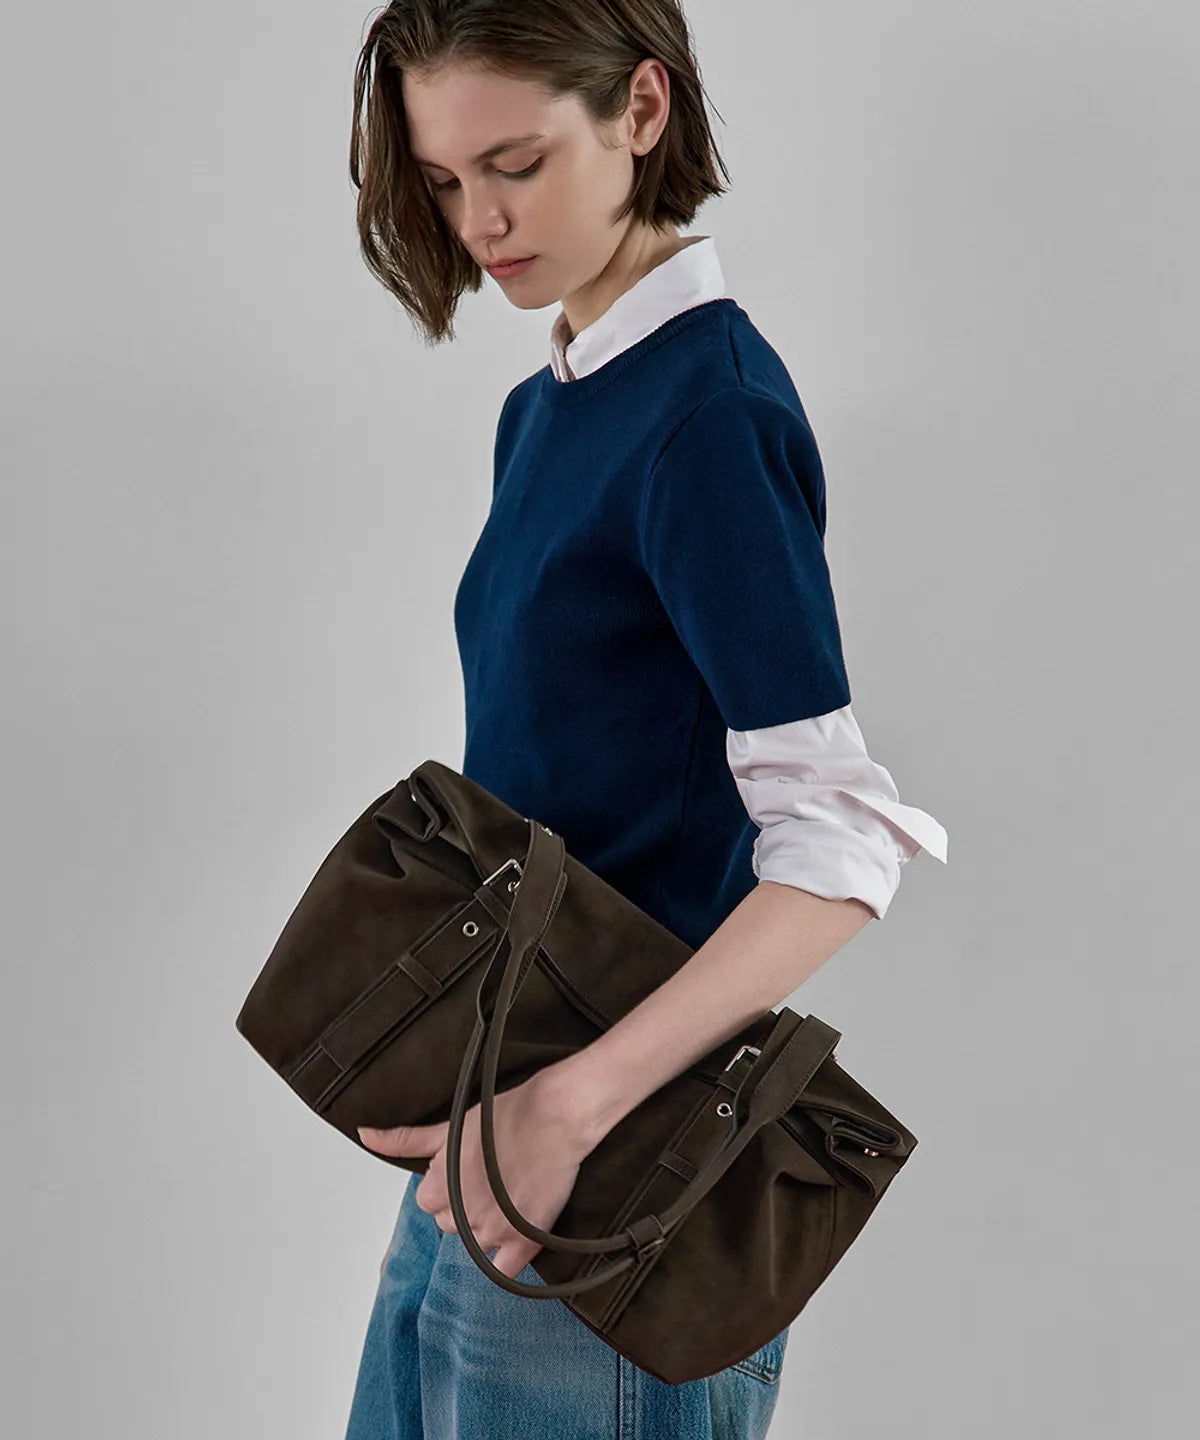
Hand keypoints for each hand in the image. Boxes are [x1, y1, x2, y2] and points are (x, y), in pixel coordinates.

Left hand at [358, 1069, 593, 1279]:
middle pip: (452, 1226)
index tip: (470, 1173)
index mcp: (437, 1187)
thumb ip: (404, 1140)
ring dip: (491, 1228)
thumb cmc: (506, 1115)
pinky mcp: (523, 1241)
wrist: (555, 1116)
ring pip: (477, 1245)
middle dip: (468, 1208)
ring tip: (511, 1195)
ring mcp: (491, 1229)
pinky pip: (504, 1271)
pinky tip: (518, 1233)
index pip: (429, 1205)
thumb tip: (363, 1135)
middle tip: (493, 1181)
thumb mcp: (448, 1127)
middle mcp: (460, 1212)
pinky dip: (509, 1258)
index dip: (451, 1188)